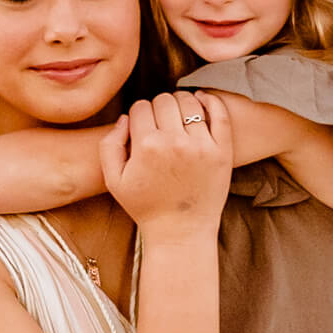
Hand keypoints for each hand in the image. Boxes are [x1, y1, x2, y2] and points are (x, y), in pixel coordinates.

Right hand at [98, 92, 231, 239]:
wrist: (180, 231)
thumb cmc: (145, 206)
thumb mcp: (113, 180)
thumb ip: (109, 145)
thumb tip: (125, 117)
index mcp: (146, 146)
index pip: (140, 107)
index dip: (138, 114)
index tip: (142, 126)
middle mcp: (174, 142)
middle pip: (164, 100)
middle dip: (158, 107)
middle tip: (160, 122)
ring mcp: (201, 146)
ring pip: (189, 102)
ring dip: (181, 102)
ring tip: (178, 115)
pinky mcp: (222, 151)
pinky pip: (219, 113)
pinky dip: (210, 101)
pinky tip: (201, 101)